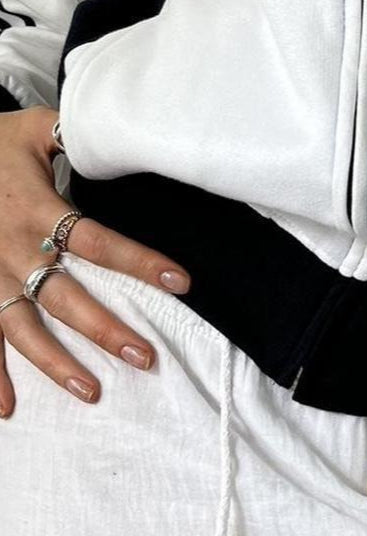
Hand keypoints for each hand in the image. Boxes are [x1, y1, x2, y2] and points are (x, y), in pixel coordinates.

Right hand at [0, 104, 192, 418]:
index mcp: (35, 208)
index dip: (139, 261)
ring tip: (92, 391)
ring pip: (22, 327)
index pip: (97, 240)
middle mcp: (11, 249)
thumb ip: (77, 135)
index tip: (181, 282)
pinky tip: (7, 408)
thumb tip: (126, 132)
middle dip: (106, 329)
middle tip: (146, 357)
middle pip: (64, 296)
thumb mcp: (34, 127)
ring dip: (55, 363)